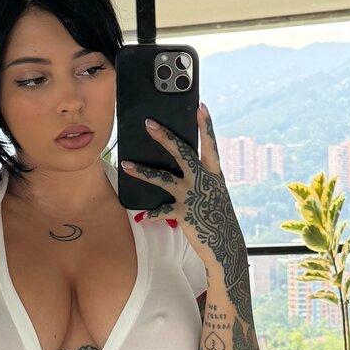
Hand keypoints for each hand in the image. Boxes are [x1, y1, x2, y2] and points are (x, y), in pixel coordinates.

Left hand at [121, 102, 241, 267]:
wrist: (224, 243)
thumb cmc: (217, 215)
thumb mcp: (213, 192)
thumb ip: (199, 178)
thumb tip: (182, 166)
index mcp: (213, 173)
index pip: (210, 145)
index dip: (206, 125)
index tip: (201, 106)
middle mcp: (202, 180)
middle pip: (182, 153)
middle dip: (164, 137)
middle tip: (149, 124)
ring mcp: (191, 195)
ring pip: (163, 179)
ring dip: (142, 172)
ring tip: (126, 165)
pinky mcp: (182, 212)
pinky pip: (161, 210)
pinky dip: (153, 213)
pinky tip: (144, 215)